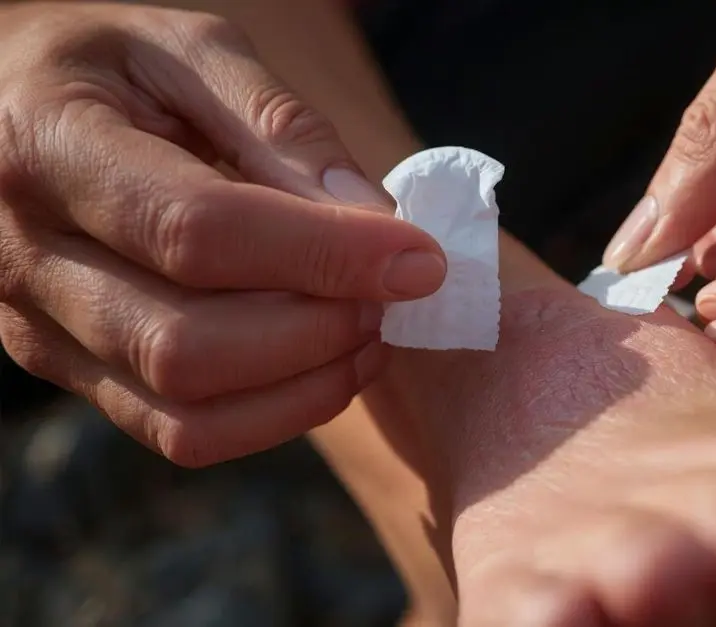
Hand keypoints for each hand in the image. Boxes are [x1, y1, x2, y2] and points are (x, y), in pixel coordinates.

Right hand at [0, 4, 445, 466]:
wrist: (8, 104)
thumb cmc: (110, 64)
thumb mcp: (193, 49)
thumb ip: (282, 127)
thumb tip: (371, 222)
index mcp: (48, 146)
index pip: (197, 232)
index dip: (324, 257)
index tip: (418, 259)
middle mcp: (25, 254)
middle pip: (189, 346)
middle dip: (321, 331)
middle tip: (395, 295)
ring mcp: (38, 328)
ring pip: (188, 409)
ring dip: (307, 386)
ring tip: (371, 331)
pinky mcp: (71, 370)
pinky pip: (180, 432)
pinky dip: (274, 415)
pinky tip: (325, 364)